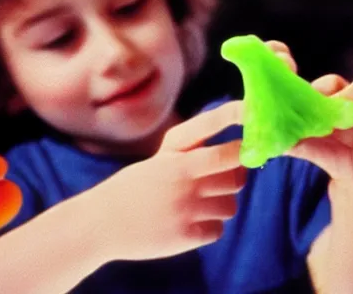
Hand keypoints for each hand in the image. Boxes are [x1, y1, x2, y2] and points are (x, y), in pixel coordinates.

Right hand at [88, 39, 294, 261]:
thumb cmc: (135, 188)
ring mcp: (185, 207)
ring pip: (230, 205)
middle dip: (235, 177)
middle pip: (236, 174)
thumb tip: (237, 162)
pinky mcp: (185, 235)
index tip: (251, 116)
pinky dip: (208, 228)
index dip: (237, 124)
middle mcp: (182, 178)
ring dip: (220, 206)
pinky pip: (217, 229)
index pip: (214, 136)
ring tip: (195, 206)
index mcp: (173, 155)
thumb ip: (193, 158)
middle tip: (223, 179)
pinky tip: (187, 223)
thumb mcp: (159, 162)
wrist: (101, 223)